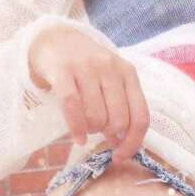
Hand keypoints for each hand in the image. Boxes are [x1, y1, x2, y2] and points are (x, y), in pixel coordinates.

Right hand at [28, 23, 149, 163]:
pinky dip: (76, 129)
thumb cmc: (85, 68)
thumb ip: (119, 108)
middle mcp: (110, 68)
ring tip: (85, 127)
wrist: (53, 39)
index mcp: (128, 73)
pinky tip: (78, 138)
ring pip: (96, 116)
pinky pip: (72, 107)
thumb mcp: (109, 81)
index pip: (141, 116)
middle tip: (99, 132)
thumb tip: (120, 142)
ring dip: (91, 130)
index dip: (133, 142)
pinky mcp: (63, 71)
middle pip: (119, 120)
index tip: (121, 156)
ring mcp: (86, 67)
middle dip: (109, 135)